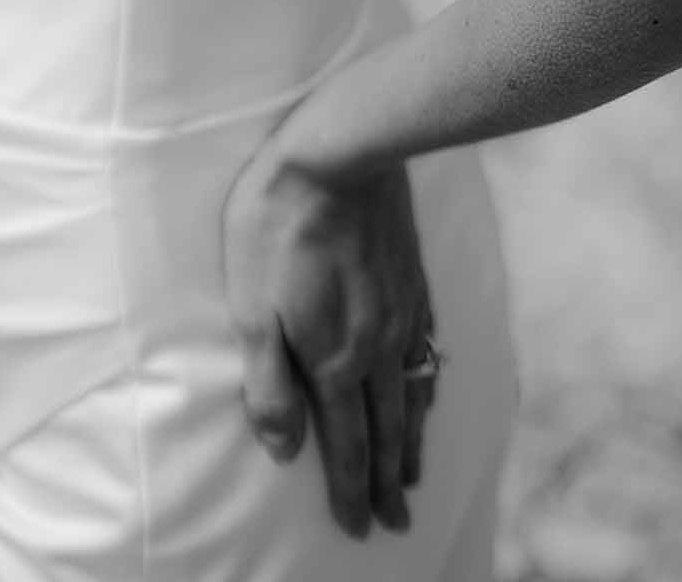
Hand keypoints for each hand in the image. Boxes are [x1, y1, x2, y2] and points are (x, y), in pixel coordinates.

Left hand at [220, 140, 437, 540]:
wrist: (340, 153)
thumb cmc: (278, 225)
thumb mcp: (251, 305)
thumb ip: (269, 382)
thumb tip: (285, 449)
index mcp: (334, 360)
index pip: (347, 444)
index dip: (352, 491)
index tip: (361, 529)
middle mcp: (378, 348)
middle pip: (387, 429)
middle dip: (388, 481)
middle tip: (397, 522)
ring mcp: (403, 313)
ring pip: (413, 394)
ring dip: (414, 441)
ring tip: (416, 475)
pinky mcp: (414, 280)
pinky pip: (429, 351)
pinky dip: (430, 386)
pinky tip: (429, 388)